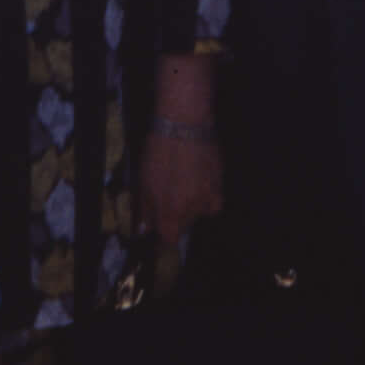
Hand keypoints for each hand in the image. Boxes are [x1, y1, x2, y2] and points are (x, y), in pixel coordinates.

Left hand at [141, 131, 223, 250]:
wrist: (185, 125)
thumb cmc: (158, 153)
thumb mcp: (143, 181)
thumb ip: (146, 209)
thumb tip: (145, 229)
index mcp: (171, 213)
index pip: (169, 239)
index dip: (164, 236)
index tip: (159, 227)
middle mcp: (193, 210)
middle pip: (185, 225)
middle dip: (176, 216)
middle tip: (168, 196)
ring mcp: (210, 197)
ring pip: (200, 211)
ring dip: (192, 204)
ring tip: (184, 183)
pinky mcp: (221, 182)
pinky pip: (213, 197)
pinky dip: (207, 194)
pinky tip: (200, 180)